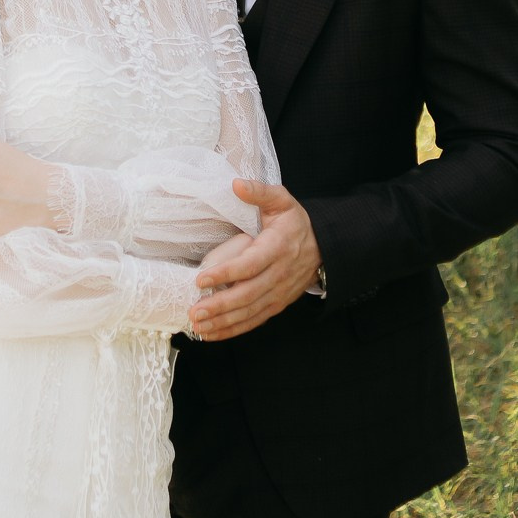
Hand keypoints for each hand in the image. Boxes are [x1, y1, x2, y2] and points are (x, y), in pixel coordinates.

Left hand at [187, 180, 321, 340]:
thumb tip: (236, 184)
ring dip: (223, 322)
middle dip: (220, 305)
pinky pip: (254, 320)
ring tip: (198, 325)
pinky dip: (233, 329)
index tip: (201, 278)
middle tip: (194, 310)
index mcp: (277, 247)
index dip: (226, 273)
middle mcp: (279, 274)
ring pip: (249, 311)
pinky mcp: (277, 304)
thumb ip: (259, 191)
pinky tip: (212, 333)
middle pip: (247, 294)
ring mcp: (278, 292)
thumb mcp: (281, 201)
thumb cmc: (295, 223)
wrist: (323, 247)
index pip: (250, 264)